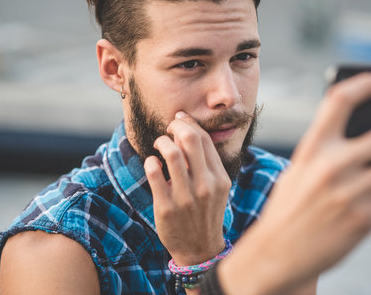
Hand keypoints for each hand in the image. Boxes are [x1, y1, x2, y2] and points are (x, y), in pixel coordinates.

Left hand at [144, 111, 231, 265]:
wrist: (199, 249)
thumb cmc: (205, 213)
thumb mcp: (216, 189)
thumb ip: (206, 164)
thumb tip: (187, 131)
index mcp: (219, 179)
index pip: (204, 139)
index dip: (189, 124)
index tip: (179, 121)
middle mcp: (205, 186)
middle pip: (190, 139)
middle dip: (176, 126)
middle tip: (168, 129)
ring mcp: (186, 197)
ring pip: (172, 153)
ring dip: (162, 142)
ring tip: (159, 145)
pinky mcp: (166, 207)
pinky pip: (154, 173)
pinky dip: (150, 162)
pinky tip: (152, 164)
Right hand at [218, 72, 370, 294]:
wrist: (276, 252)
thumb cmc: (288, 208)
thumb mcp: (297, 171)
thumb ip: (325, 153)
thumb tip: (369, 136)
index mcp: (311, 148)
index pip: (340, 99)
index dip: (367, 83)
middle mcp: (331, 166)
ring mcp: (349, 193)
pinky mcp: (363, 220)